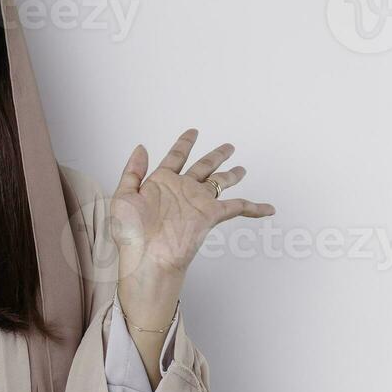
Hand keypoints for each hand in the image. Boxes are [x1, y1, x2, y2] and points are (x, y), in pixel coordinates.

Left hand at [110, 128, 274, 286]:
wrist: (147, 259)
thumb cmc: (131, 234)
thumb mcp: (123, 197)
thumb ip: (132, 171)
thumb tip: (141, 147)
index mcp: (160, 183)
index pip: (175, 157)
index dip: (184, 143)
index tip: (193, 132)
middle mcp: (181, 190)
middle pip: (203, 167)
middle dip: (215, 156)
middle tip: (228, 147)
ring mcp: (197, 202)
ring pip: (219, 182)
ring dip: (231, 175)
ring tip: (242, 168)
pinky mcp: (210, 215)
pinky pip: (237, 207)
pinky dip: (254, 207)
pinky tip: (268, 208)